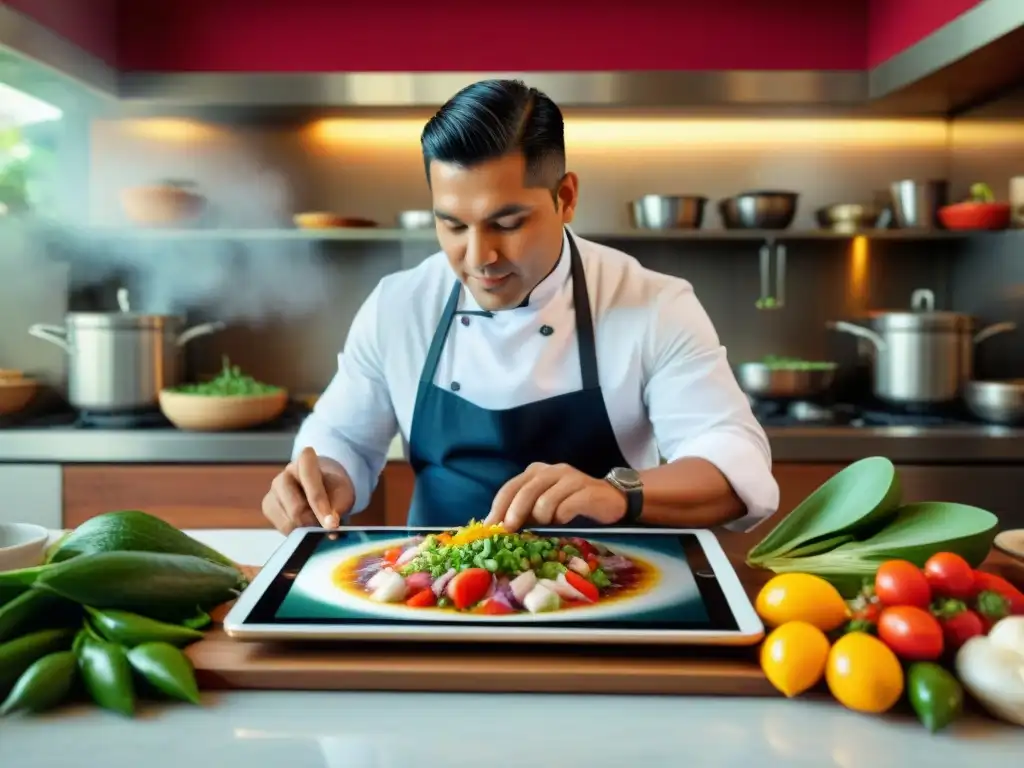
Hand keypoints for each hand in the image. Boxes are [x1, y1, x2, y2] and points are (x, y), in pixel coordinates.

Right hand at [262, 447, 354, 533]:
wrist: (323, 489)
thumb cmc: (333, 489)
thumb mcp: (343, 493)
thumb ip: (338, 507)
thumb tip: (329, 525)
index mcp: (305, 461)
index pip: (308, 477)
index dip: (319, 502)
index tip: (331, 523)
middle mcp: (285, 474)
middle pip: (297, 508)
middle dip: (314, 522)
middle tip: (326, 526)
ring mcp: (273, 491)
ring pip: (289, 522)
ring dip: (306, 529)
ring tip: (317, 522)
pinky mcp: (268, 507)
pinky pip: (282, 528)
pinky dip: (298, 533)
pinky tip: (306, 524)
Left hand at [484, 462, 626, 531]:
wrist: (611, 501)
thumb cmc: (571, 505)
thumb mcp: (544, 505)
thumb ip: (524, 511)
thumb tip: (499, 529)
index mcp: (536, 472)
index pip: (510, 487)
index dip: (498, 508)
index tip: (490, 527)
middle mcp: (552, 471)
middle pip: (525, 491)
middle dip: (515, 513)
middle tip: (511, 531)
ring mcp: (571, 479)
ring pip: (545, 501)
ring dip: (542, 519)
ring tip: (549, 526)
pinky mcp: (588, 491)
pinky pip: (567, 507)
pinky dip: (561, 518)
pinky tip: (565, 522)